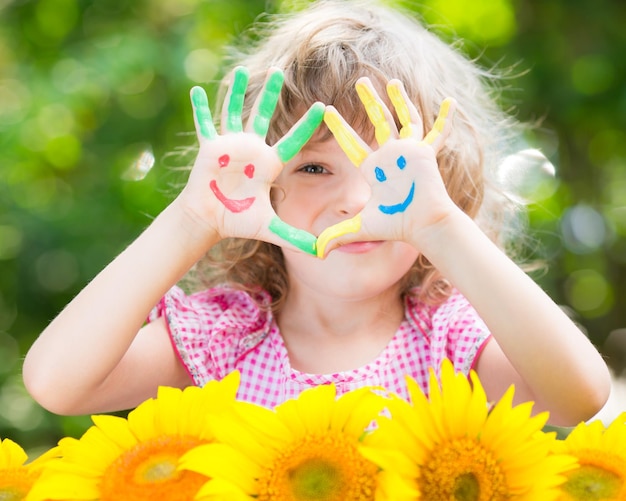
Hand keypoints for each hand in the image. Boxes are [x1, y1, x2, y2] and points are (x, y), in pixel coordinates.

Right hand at [182, 66, 323, 254]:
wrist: (211, 220)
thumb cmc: (239, 220)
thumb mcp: (270, 228)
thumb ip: (295, 238)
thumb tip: (322, 252)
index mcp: (269, 164)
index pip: (293, 140)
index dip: (308, 125)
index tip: (324, 107)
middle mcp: (252, 149)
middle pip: (264, 116)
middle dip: (271, 94)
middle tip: (280, 71)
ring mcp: (230, 146)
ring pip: (235, 112)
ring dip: (237, 92)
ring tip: (241, 70)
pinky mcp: (210, 148)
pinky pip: (204, 124)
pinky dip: (200, 109)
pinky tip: (197, 90)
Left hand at [316, 77, 456, 256]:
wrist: (421, 226)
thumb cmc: (394, 224)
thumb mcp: (360, 227)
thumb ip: (336, 236)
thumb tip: (315, 254)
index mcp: (372, 168)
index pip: (351, 143)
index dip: (339, 127)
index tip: (326, 110)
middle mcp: (390, 155)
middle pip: (377, 121)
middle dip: (369, 101)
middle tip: (360, 81)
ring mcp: (409, 152)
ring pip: (404, 118)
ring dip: (399, 100)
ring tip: (392, 81)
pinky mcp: (427, 153)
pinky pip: (438, 132)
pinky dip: (445, 118)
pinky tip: (450, 101)